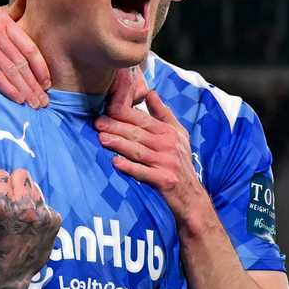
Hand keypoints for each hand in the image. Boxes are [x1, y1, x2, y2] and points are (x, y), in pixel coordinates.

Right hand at [0, 0, 49, 108]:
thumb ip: (13, 11)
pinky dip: (8, 88)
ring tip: (33, 103)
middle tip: (43, 101)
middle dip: (34, 84)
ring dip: (24, 90)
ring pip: (11, 71)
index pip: (29, 48)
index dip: (41, 68)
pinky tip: (17, 98)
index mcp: (4, 21)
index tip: (47, 84)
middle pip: (21, 62)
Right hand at [0, 168, 60, 288]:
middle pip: (21, 174)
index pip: (1, 174)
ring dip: (27, 197)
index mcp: (0, 204)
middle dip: (13, 185)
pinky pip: (45, 204)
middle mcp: (23, 207)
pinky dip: (38, 212)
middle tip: (9, 202)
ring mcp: (41, 215)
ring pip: (35, 187)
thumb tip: (0, 176)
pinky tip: (30, 227)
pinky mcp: (54, 221)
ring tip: (20, 217)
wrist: (3, 275)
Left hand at [94, 69, 207, 223]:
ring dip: (120, 144)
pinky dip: (130, 168)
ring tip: (102, 139)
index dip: (125, 112)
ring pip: (138, 151)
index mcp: (168, 132)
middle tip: (98, 122)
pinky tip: (116, 163)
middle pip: (138, 134)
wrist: (191, 196)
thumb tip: (150, 92)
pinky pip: (144, 173)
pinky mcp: (164, 180)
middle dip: (117, 127)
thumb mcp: (178, 134)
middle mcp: (168, 145)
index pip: (143, 119)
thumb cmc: (180, 161)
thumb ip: (163, 113)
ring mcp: (166, 163)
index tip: (107, 106)